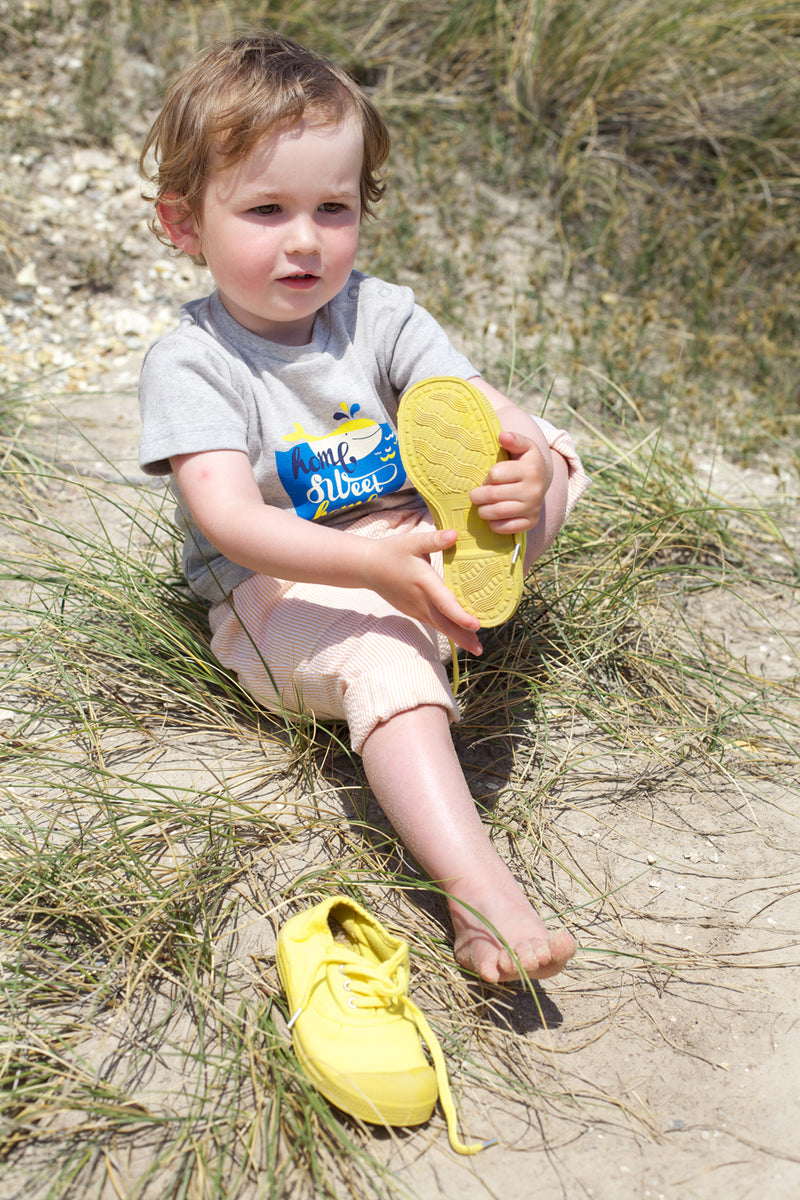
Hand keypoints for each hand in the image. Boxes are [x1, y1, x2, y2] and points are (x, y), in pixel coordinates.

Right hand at [361, 527, 482, 654]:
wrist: (367, 567)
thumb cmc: (391, 552)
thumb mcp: (412, 542)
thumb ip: (434, 540)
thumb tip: (455, 534)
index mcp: (424, 583)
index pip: (445, 604)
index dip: (461, 616)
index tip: (476, 625)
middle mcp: (420, 601)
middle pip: (444, 624)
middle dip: (462, 637)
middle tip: (480, 650)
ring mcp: (415, 609)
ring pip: (439, 626)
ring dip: (457, 637)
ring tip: (475, 647)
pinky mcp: (412, 611)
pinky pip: (432, 623)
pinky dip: (446, 629)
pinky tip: (458, 633)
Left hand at [469, 429, 552, 534]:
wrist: (543, 481)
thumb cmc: (525, 462)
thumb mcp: (523, 446)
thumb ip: (513, 439)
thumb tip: (503, 435)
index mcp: (531, 469)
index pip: (496, 474)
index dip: (487, 477)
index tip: (488, 478)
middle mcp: (535, 489)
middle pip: (493, 494)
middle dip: (478, 495)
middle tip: (475, 495)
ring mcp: (533, 507)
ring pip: (498, 512)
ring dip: (483, 510)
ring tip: (481, 506)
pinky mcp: (531, 522)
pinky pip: (506, 527)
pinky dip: (494, 524)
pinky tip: (492, 518)